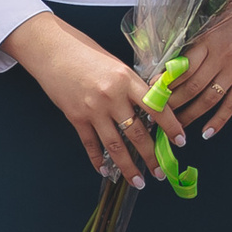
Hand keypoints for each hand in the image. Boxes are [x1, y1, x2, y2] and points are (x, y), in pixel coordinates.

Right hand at [0, 12, 184, 182]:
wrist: (51, 49)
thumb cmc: (84, 51)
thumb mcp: (115, 64)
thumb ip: (131, 86)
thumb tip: (150, 108)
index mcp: (126, 79)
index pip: (156, 107)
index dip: (171, 127)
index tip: (181, 141)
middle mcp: (112, 96)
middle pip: (137, 133)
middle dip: (151, 156)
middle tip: (161, 171)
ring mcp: (93, 109)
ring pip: (115, 146)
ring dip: (128, 167)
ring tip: (139, 181)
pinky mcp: (76, 117)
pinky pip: (90, 145)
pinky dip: (98, 160)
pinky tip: (106, 171)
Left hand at [167, 0, 231, 139]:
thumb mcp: (210, 26)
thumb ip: (194, 46)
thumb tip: (170, 68)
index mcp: (207, 41)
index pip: (182, 69)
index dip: (165, 84)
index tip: (151, 93)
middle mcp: (221, 56)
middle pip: (192, 86)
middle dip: (173, 104)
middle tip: (159, 115)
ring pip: (209, 98)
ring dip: (191, 115)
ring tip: (177, 126)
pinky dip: (219, 120)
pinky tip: (207, 132)